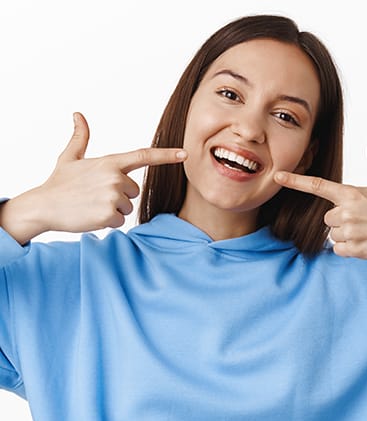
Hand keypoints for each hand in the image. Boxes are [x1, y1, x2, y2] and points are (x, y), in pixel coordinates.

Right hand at [35, 112, 186, 233]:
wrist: (43, 206)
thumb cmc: (59, 183)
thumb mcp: (69, 158)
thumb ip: (80, 138)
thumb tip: (78, 115)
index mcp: (110, 162)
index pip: (143, 156)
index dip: (166, 155)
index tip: (184, 154)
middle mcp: (115, 177)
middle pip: (134, 191)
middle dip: (119, 196)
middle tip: (95, 195)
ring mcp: (113, 196)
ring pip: (127, 207)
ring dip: (113, 209)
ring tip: (91, 204)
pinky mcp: (110, 214)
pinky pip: (120, 220)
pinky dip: (108, 221)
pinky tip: (91, 215)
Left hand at [274, 131, 366, 260]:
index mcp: (351, 193)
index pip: (317, 185)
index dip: (295, 181)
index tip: (277, 176)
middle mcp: (347, 212)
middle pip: (327, 218)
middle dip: (342, 220)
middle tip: (364, 219)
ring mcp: (351, 232)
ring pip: (332, 235)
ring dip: (346, 234)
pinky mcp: (355, 249)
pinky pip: (338, 249)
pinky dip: (349, 248)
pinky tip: (366, 241)